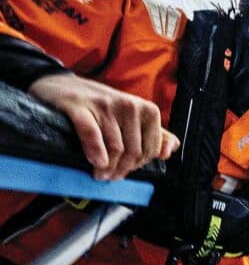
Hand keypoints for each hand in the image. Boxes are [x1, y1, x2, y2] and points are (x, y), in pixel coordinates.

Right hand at [28, 73, 178, 179]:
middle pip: (133, 151)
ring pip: (115, 147)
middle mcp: (130, 105)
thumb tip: (170, 150)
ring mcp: (105, 105)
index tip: (127, 171)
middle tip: (110, 177)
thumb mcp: (134, 117)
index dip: (139, 165)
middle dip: (122, 170)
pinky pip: (92, 134)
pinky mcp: (79, 106)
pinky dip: (95, 152)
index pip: (151, 149)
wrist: (62, 86)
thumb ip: (155, 134)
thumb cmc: (102, 107)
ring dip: (107, 168)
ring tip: (100, 174)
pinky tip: (96, 163)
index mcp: (148, 110)